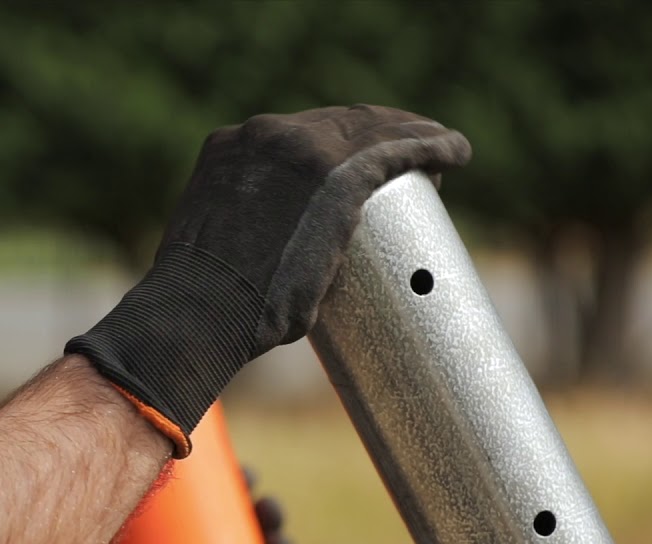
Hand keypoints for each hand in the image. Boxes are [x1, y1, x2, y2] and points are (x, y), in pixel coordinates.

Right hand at [66, 105, 470, 455]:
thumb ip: (237, 245)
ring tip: (442, 156)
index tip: (365, 165)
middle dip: (381, 136)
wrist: (198, 312)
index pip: (299, 132)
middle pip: (341, 123)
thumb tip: (259, 282)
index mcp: (230, 146)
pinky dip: (432, 147)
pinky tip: (454, 153)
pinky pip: (399, 149)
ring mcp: (302, 150)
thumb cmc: (203, 306)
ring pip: (375, 130)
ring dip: (413, 137)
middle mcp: (264, 135)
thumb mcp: (211, 251)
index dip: (341, 143)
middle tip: (413, 165)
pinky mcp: (338, 176)